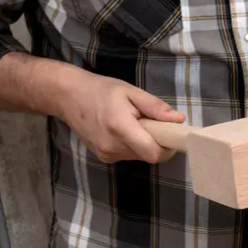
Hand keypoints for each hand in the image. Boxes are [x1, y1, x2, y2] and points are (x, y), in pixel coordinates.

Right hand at [54, 71, 184, 163]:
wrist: (68, 96)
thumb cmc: (101, 90)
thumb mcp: (131, 92)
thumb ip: (155, 107)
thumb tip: (179, 119)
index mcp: (121, 128)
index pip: (153, 153)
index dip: (167, 148)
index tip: (171, 135)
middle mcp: (113, 147)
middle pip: (148, 155)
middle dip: (157, 143)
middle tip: (153, 124)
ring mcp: (106, 155)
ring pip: (139, 156)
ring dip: (144, 144)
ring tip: (135, 124)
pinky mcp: (103, 157)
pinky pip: (127, 156)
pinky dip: (132, 146)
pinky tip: (124, 131)